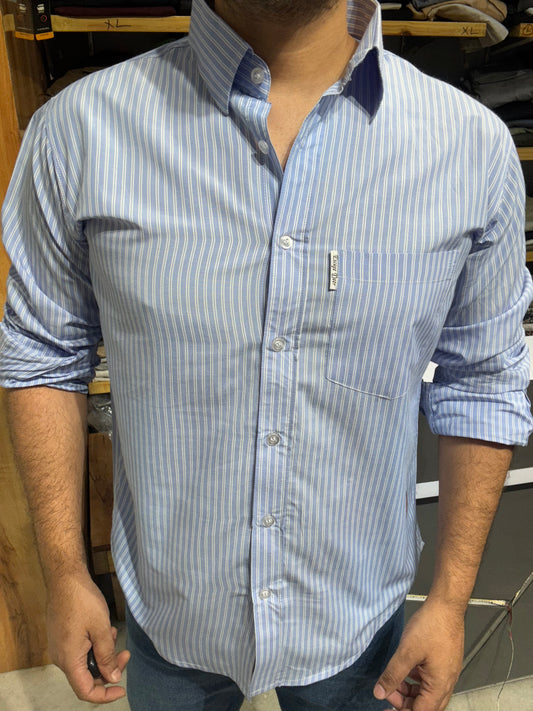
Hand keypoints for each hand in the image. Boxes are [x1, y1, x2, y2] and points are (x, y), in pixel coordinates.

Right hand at [46, 571, 129, 702]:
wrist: (65, 578)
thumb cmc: (82, 601)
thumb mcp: (101, 629)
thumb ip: (107, 656)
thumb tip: (112, 678)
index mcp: (69, 659)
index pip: (85, 691)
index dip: (104, 695)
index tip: (122, 689)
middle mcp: (60, 658)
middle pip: (86, 676)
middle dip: (108, 668)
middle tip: (125, 653)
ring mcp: (59, 647)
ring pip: (84, 662)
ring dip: (102, 653)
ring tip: (112, 633)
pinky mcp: (61, 637)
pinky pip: (79, 650)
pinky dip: (94, 645)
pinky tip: (103, 629)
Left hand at [373, 598, 463, 710]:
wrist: (446, 606)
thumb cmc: (432, 626)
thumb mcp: (407, 652)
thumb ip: (393, 675)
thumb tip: (380, 692)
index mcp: (440, 685)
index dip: (402, 710)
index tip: (387, 706)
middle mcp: (447, 682)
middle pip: (426, 706)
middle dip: (406, 704)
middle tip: (389, 695)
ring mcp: (447, 672)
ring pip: (427, 692)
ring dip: (410, 691)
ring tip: (394, 682)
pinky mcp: (444, 662)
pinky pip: (430, 680)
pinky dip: (416, 680)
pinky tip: (406, 671)